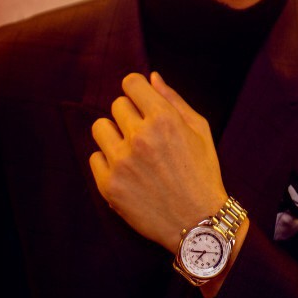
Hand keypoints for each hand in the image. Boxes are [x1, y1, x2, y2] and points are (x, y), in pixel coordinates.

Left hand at [89, 72, 227, 253]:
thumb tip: (151, 76)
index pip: (131, 83)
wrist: (199, 221)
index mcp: (164, 119)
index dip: (136, 88)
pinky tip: (127, 171)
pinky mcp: (109, 186)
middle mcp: (140, 137)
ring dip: (114, 134)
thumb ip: (173, 99)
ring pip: (100, 127)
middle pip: (117, 104)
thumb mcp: (199, 129)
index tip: (140, 99)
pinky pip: (95, 157)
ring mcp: (121, 162)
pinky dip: (108, 161)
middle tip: (145, 133)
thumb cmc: (202, 171)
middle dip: (130, 114)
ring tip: (132, 150)